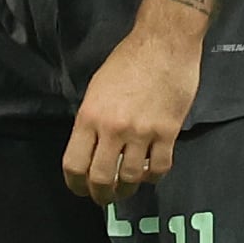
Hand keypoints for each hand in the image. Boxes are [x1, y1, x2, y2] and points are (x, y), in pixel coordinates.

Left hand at [63, 0, 204, 203]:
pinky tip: (148, 173)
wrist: (163, 45)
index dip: (75, 183)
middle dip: (100, 194)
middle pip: (101, 177)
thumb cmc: (126, 61)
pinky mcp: (169, 133)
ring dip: (126, 189)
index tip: (79, 190)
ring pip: (130, 178)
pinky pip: (159, 168)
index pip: (74, 163)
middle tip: (103, 197)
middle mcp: (113, 128)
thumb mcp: (97, 88)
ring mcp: (142, 133)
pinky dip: (152, 177)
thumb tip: (91, 148)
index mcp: (89, 116)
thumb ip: (92, 120)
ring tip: (125, 189)